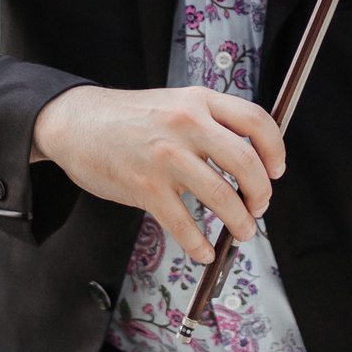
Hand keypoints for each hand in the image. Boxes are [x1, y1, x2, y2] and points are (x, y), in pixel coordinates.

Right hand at [30, 85, 285, 262]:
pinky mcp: (145, 186)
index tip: (277, 171)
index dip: (275, 150)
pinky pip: (184, 225)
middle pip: (247, 164)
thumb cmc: (125, 117)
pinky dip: (199, 245)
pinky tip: (203, 250)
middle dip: (261, 194)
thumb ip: (207, 122)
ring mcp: (166, 156)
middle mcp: (186, 124)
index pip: (256, 121)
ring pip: (223, 197)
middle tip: (259, 207)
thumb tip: (247, 160)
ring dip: (239, 223)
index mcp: (198, 100)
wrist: (74, 122)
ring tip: (241, 232)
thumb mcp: (173, 102)